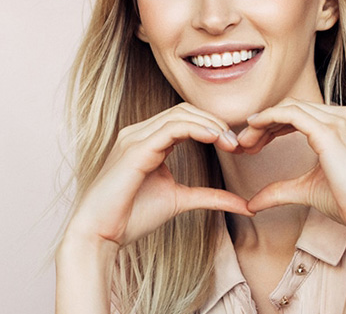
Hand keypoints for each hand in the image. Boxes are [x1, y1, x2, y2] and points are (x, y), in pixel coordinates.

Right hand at [64, 103, 252, 249]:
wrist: (100, 234)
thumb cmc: (132, 216)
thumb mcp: (181, 200)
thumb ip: (210, 196)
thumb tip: (245, 204)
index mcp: (148, 140)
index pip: (185, 117)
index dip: (212, 125)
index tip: (234, 145)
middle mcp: (139, 133)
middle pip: (185, 110)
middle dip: (214, 122)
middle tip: (235, 142)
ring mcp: (134, 138)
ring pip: (179, 115)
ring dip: (209, 124)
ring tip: (228, 142)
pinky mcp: (134, 149)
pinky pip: (170, 128)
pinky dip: (196, 129)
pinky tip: (213, 138)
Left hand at [239, 99, 345, 232]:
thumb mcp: (308, 189)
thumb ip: (281, 190)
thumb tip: (251, 204)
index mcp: (345, 124)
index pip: (302, 114)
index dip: (273, 126)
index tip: (253, 144)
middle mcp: (344, 116)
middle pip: (293, 108)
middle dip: (265, 123)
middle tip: (243, 143)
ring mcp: (338, 121)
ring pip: (289, 108)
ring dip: (262, 122)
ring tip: (244, 142)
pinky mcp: (329, 131)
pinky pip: (290, 113)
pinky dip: (268, 118)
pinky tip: (252, 129)